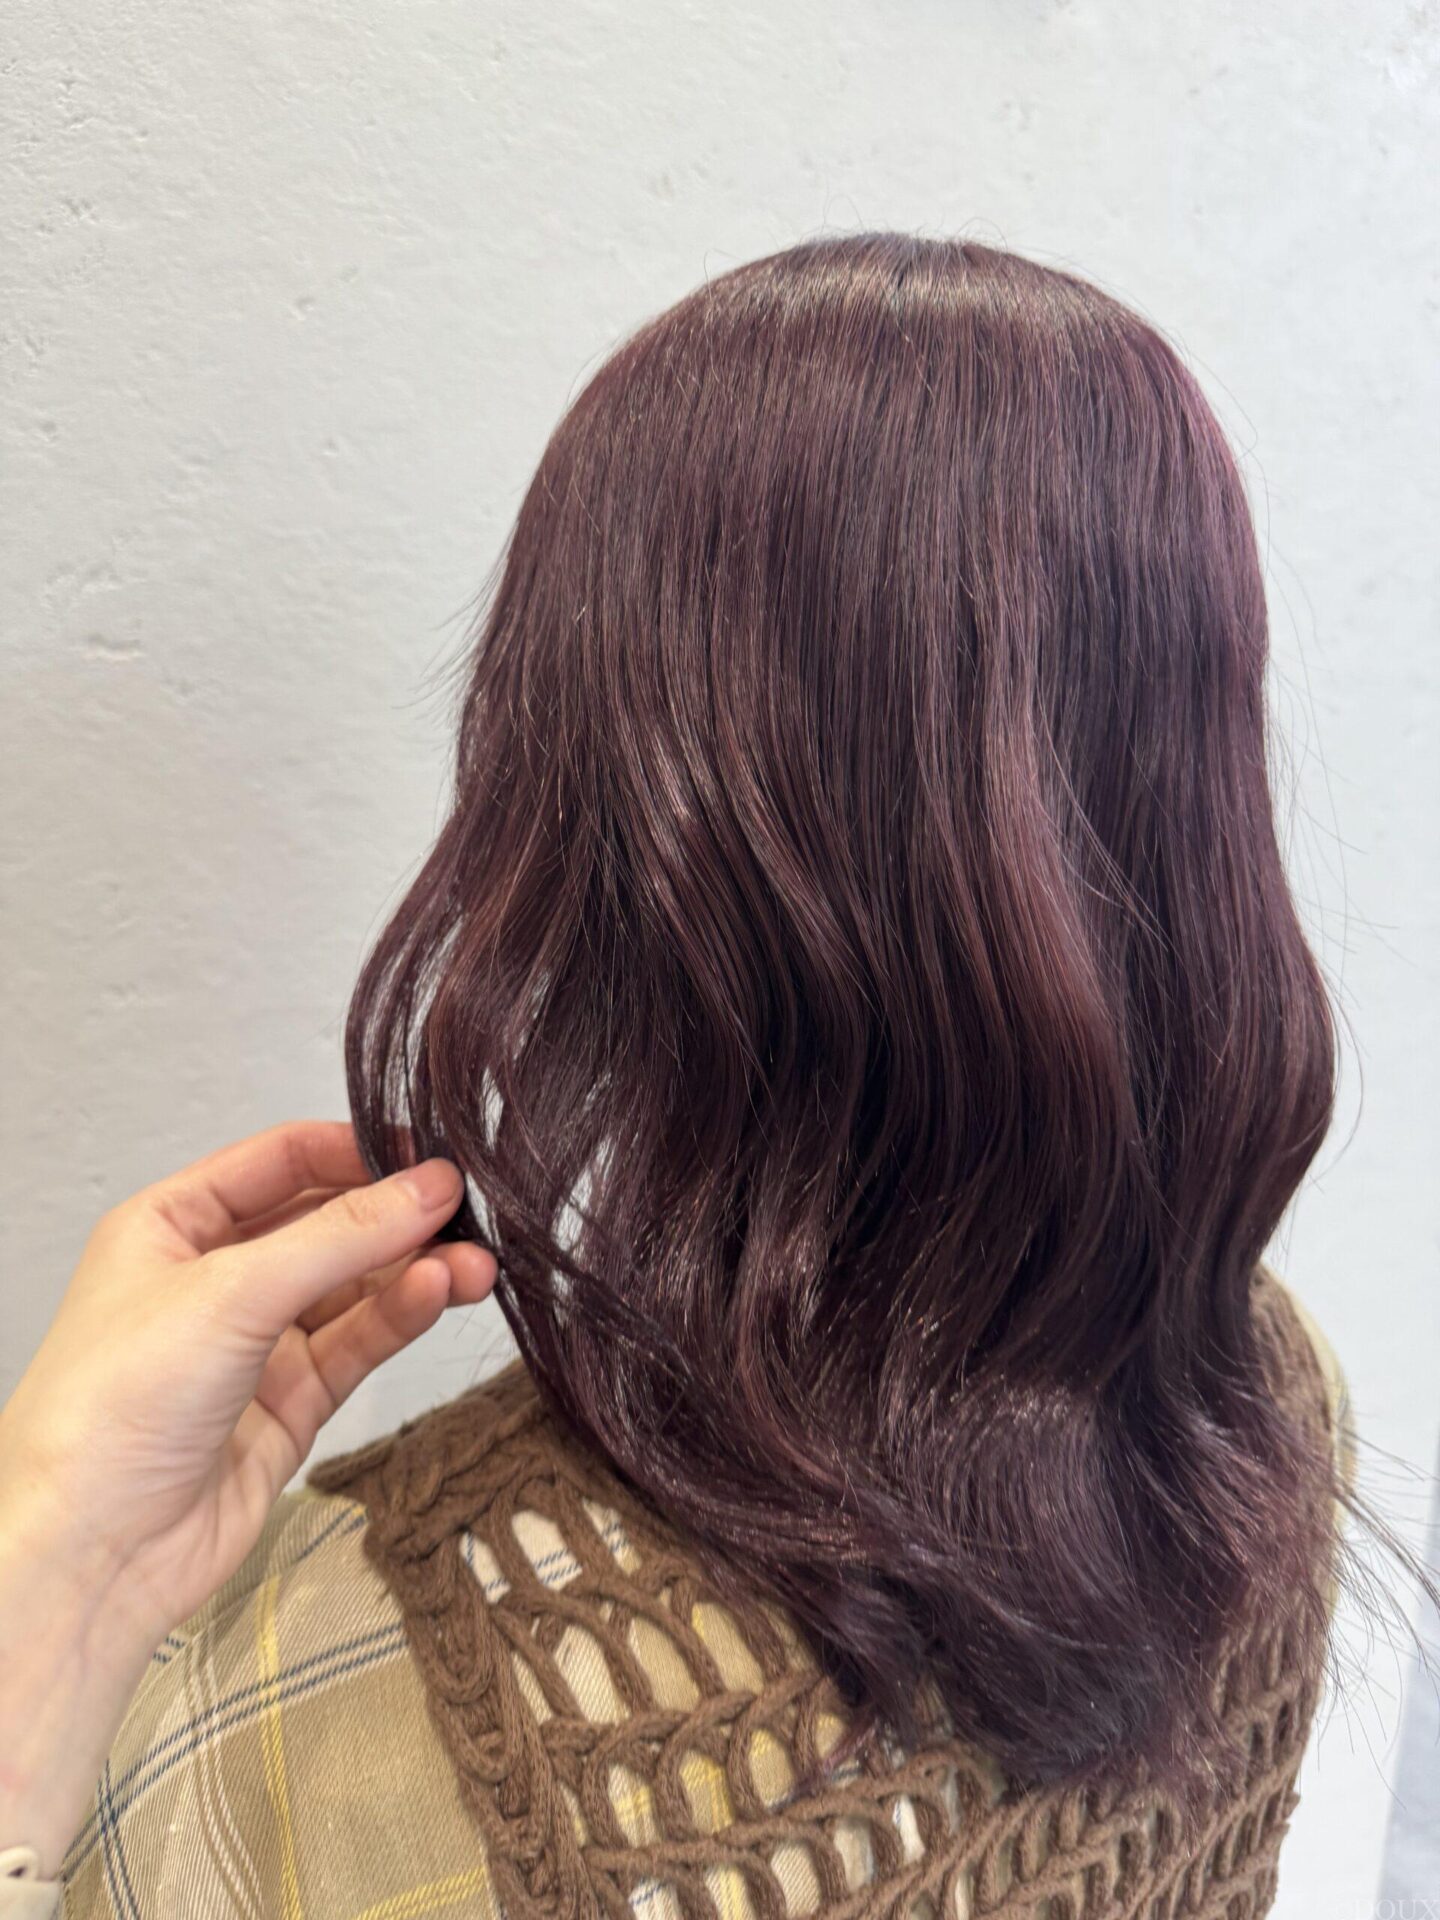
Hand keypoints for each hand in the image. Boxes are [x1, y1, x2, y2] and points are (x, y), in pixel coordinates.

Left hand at [0, 1119, 495, 1873]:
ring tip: (474, 1264)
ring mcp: (253, 1345)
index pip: (281, 1161)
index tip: (430, 1153)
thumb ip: (342, 1236)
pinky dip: (399, 1317)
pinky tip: (438, 1294)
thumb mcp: (232, 1292)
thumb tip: (432, 1185)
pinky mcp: (289, 1405)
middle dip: (397, 1217)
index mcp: (172, 1225)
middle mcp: (213, 1278)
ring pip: (352, 1288)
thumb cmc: (116, 1405)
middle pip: (326, 1225)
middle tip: (468, 1212)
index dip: (356, 1151)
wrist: (93, 1552)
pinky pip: (356, 1344)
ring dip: (412, 1270)